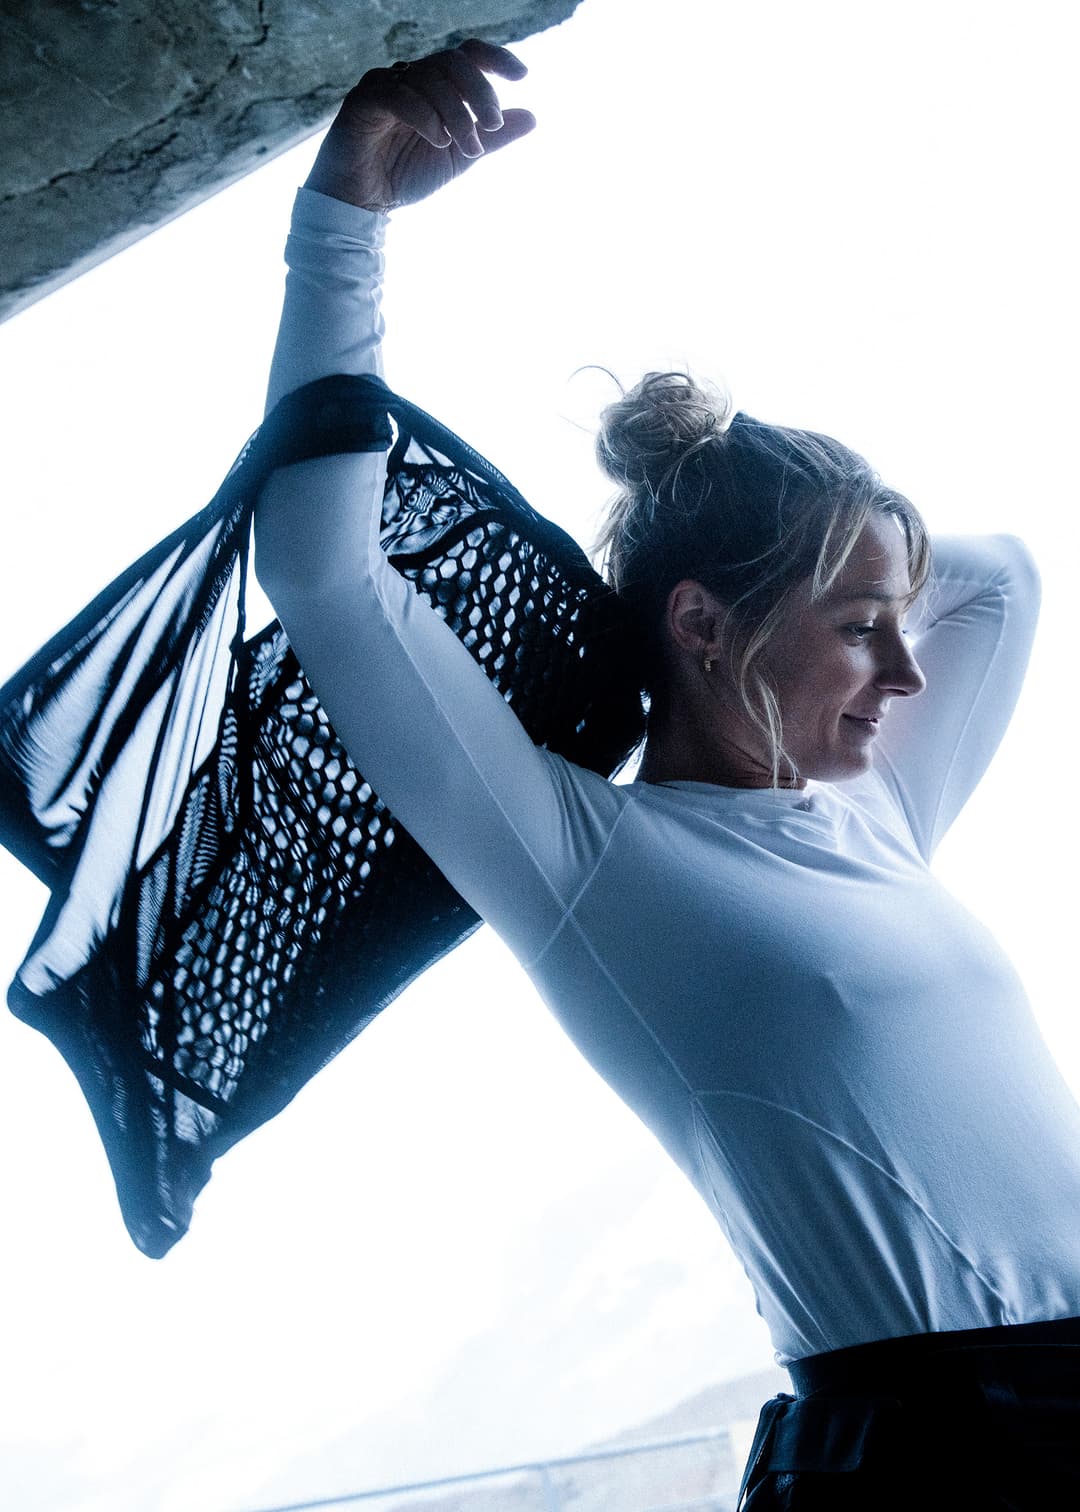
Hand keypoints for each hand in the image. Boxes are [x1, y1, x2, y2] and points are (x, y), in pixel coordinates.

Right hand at [304, 39, 535, 211]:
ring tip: (466, 147)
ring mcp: (385, 85)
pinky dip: (424, 116)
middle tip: (493, 126)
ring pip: (429, 78)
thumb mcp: (460, 158)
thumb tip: (532, 117)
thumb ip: (492, 138)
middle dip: (480, 93)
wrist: (363, 204)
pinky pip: (398, 95)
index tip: (522, 76)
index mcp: (433, 86)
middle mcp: (409, 77)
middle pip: (452, 62)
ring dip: (456, 113)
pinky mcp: (362, 102)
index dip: (495, 57)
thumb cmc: (406, 177)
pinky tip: (437, 140)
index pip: (466, 54)